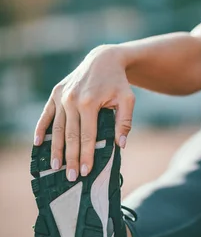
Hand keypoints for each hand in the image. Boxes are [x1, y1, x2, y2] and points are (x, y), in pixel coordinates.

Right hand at [33, 44, 134, 180]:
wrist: (104, 59)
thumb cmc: (118, 82)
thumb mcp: (127, 99)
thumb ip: (124, 122)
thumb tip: (120, 145)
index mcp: (89, 102)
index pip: (88, 136)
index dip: (87, 155)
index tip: (86, 172)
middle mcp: (72, 100)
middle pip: (70, 136)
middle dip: (71, 158)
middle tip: (71, 177)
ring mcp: (61, 96)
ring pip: (57, 128)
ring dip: (55, 149)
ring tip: (55, 166)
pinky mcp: (55, 93)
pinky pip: (46, 114)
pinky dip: (41, 129)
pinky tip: (38, 144)